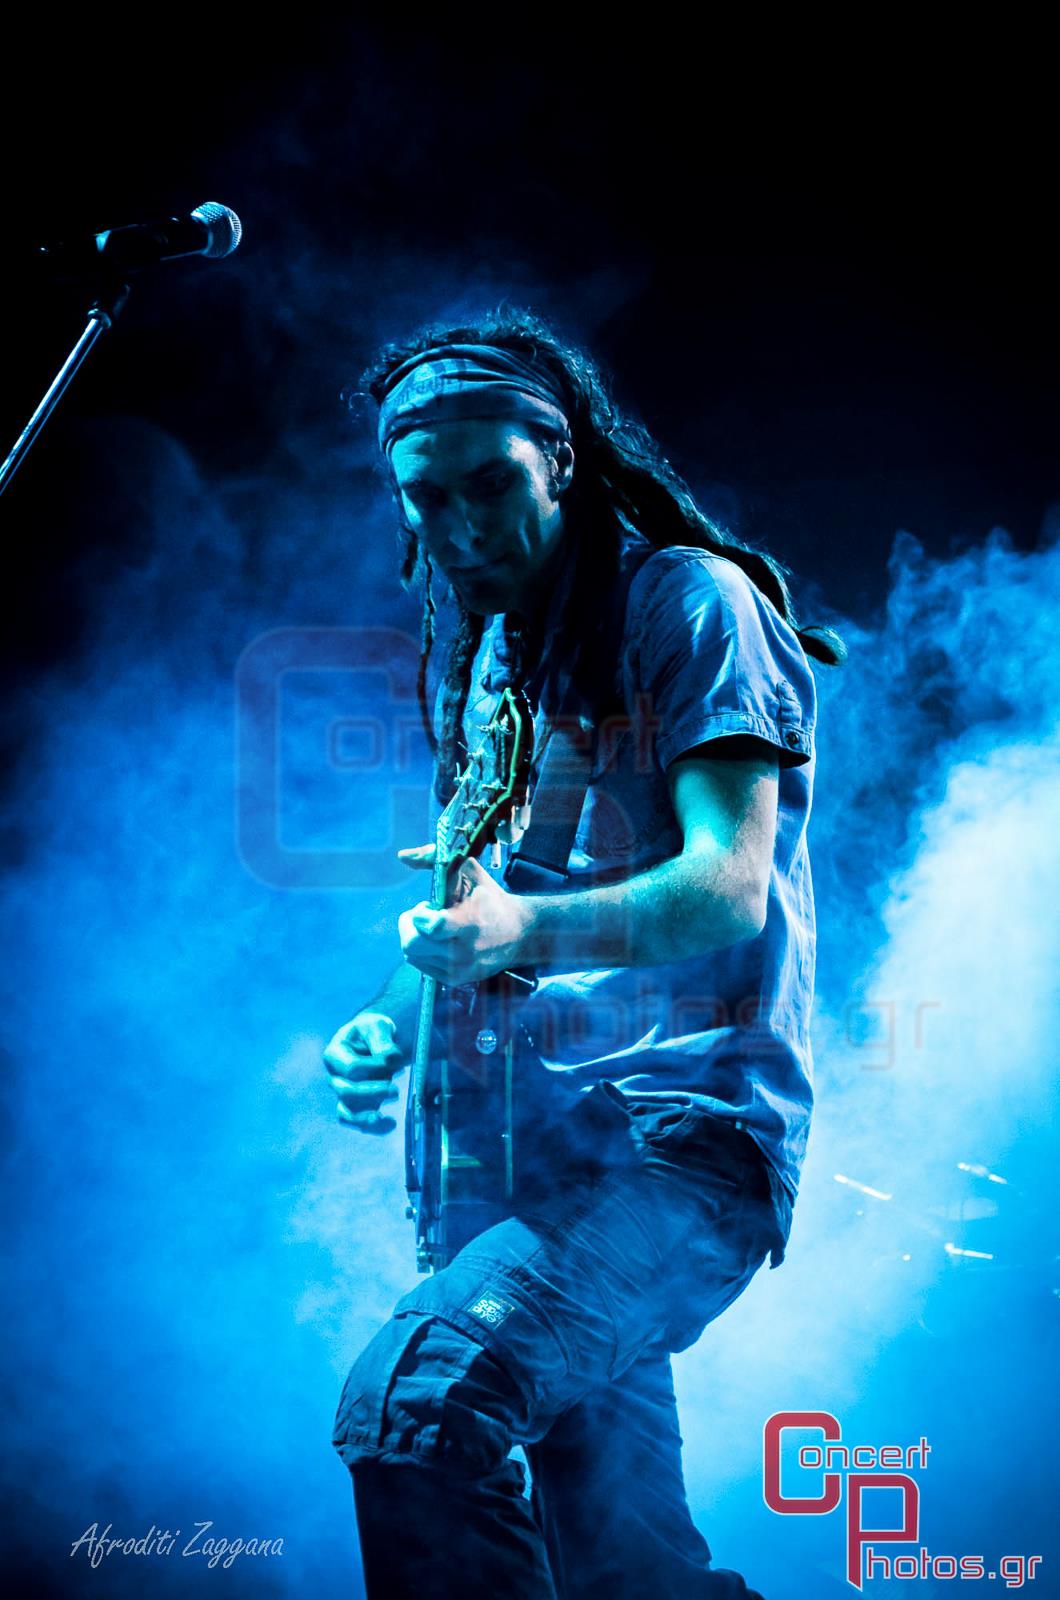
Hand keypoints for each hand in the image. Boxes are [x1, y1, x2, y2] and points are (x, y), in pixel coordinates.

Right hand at [323, 1011, 403, 1134]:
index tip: (395, 1061)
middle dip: (372, 1093)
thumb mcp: (377, 1026)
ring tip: (388, 1118)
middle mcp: (335, 1076)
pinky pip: (356, 1121)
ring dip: (368, 1116)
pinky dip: (372, 1127)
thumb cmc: (372, 1032)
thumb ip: (382, 1040)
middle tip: (396, 1090)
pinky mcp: (354, 1105)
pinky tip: (390, 1124)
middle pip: (346, 1092)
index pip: (351, 1068)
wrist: (374, 1040)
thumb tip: (391, 1058)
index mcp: (335, 1054)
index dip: (374, 1068)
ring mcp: (343, 1093)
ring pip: (347, 1112)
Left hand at [398, 856, 532, 984]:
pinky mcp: (456, 980)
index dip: (420, 914)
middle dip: (409, 926)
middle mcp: (463, 951)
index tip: (428, 905)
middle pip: (412, 945)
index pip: (432, 926)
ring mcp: (459, 969)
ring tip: (433, 926)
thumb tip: (402, 856)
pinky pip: (421, 965)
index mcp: (470, 923)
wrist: (520, 934)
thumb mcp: (471, 873)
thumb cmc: (491, 899)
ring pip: (412, 956)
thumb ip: (438, 860)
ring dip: (416, 936)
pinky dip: (423, 950)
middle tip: (422, 915)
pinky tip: (439, 939)